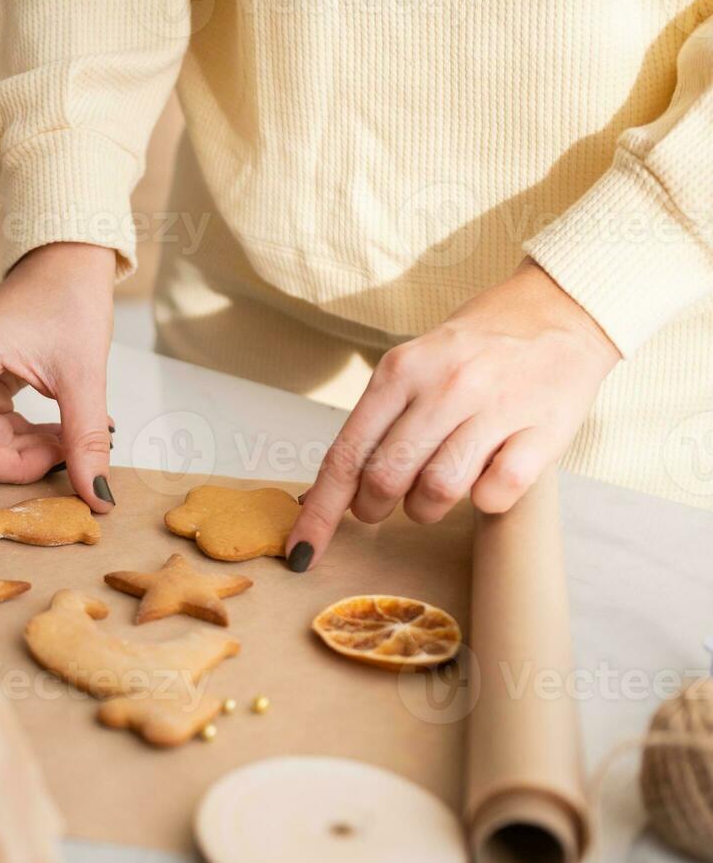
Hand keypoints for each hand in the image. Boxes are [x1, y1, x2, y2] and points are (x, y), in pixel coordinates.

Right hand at [0, 242, 116, 523]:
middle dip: (11, 463)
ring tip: (70, 439)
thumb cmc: (70, 300)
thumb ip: (85, 438)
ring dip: (23, 454)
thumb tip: (98, 499)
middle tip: (66, 456)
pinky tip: (58, 432)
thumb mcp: (84, 373)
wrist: (69, 264)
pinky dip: (23, 441)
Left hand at [286, 258, 620, 570]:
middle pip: (385, 480)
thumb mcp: (413, 365)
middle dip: (374, 508)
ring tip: (436, 486)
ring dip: (427, 507)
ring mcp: (496, 407)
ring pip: (437, 492)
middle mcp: (444, 386)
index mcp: (399, 370)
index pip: (345, 455)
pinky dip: (485, 499)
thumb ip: (376, 420)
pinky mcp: (544, 430)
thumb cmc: (474, 348)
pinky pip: (496, 493)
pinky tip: (488, 473)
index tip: (302, 552)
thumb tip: (327, 491)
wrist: (560, 311)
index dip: (321, 512)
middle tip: (382, 504)